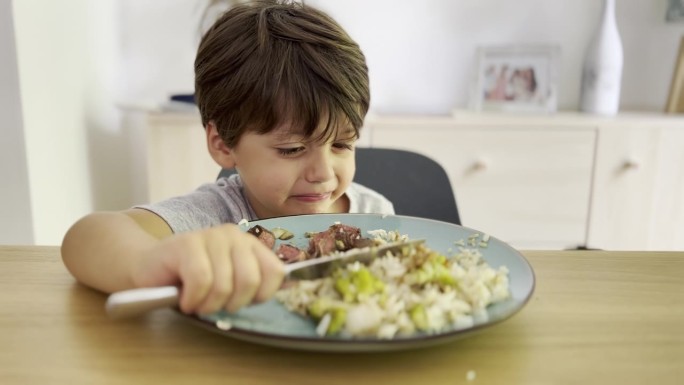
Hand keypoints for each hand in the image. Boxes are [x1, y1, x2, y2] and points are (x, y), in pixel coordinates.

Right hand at [131, 223, 284, 314]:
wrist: (146, 267)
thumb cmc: (190, 280)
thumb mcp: (228, 281)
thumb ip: (253, 283)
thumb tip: (289, 291)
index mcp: (249, 244)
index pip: (276, 272)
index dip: (261, 295)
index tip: (241, 301)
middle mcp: (233, 235)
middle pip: (250, 280)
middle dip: (231, 303)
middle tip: (214, 303)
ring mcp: (209, 236)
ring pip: (224, 285)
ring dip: (207, 304)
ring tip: (196, 301)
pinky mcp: (186, 244)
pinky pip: (201, 281)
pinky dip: (192, 299)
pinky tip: (184, 298)